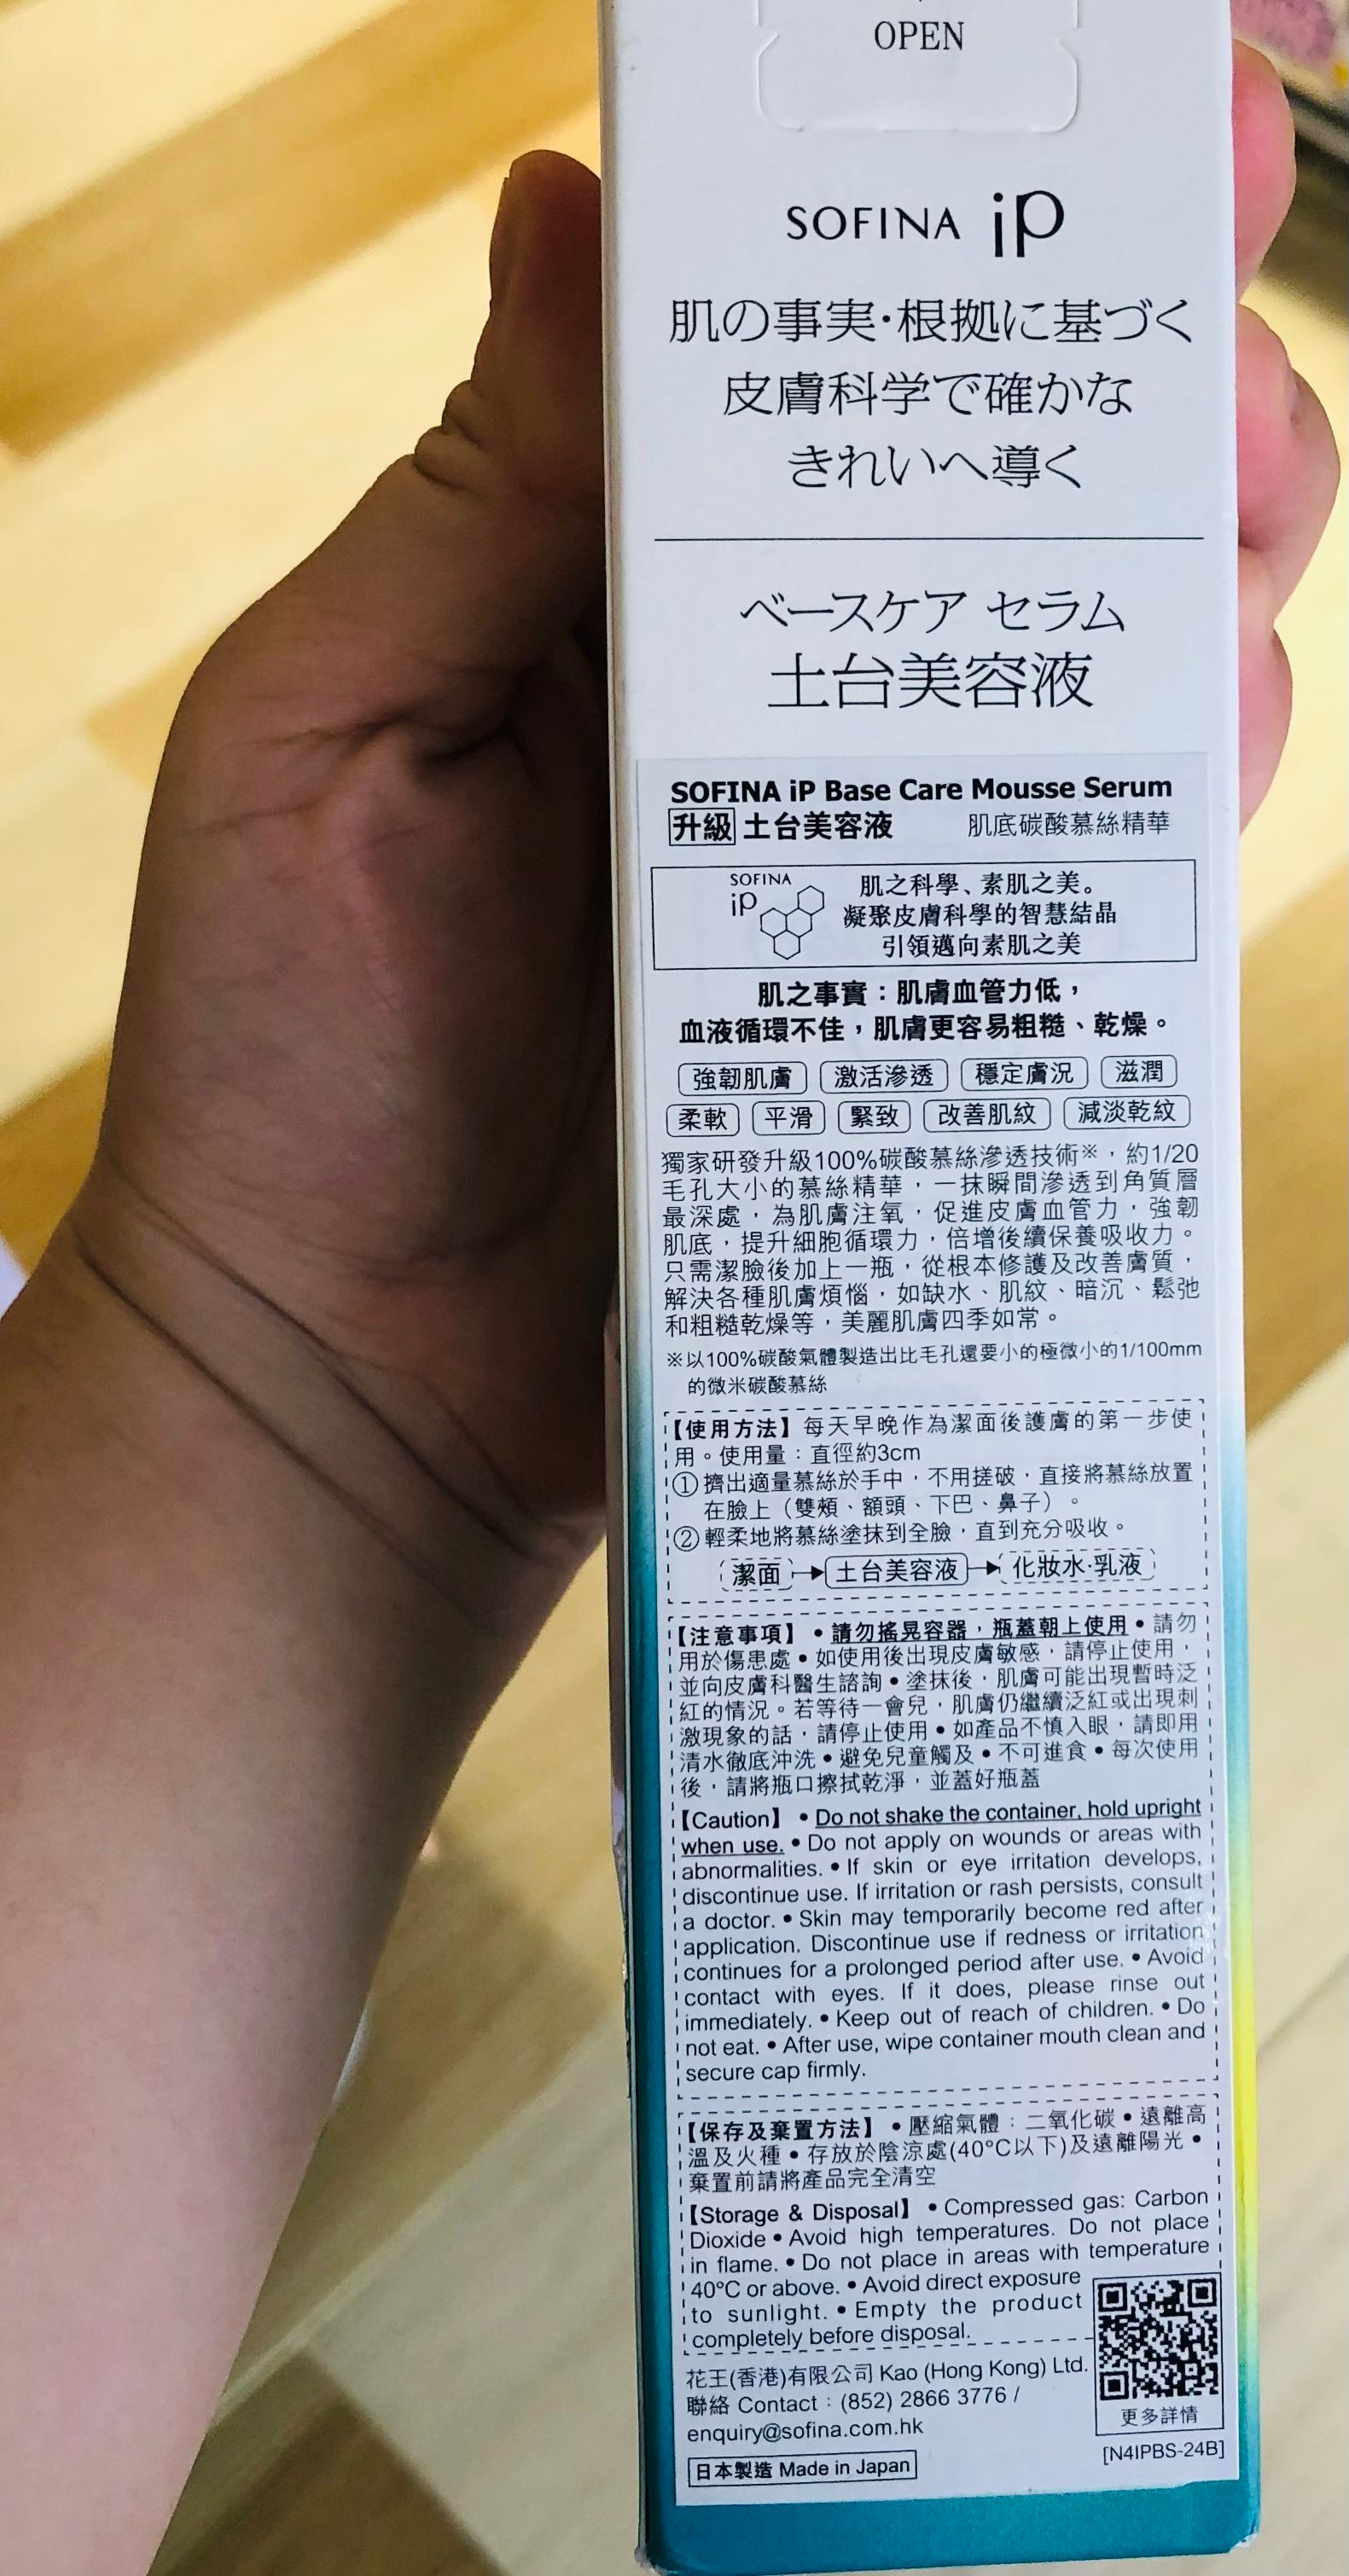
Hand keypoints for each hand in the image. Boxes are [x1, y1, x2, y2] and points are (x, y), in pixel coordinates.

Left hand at [72, 51, 1335, 1574]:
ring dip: (1201, 518)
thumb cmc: (287, 1059)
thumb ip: (478, 495)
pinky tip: (1221, 704)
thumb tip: (580, 214)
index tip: (1111, 65)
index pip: (797, 328)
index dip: (950, 189)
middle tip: (1203, 271)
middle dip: (1135, 329)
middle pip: (1002, 456)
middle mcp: (762, 676)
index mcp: (602, 568)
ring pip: (1097, 628)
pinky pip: (1104, 848)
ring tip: (1234, 476)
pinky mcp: (939, 989)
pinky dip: (1187, 758)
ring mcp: (866, 832)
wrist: (349, 1373)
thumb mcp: (327, 735)